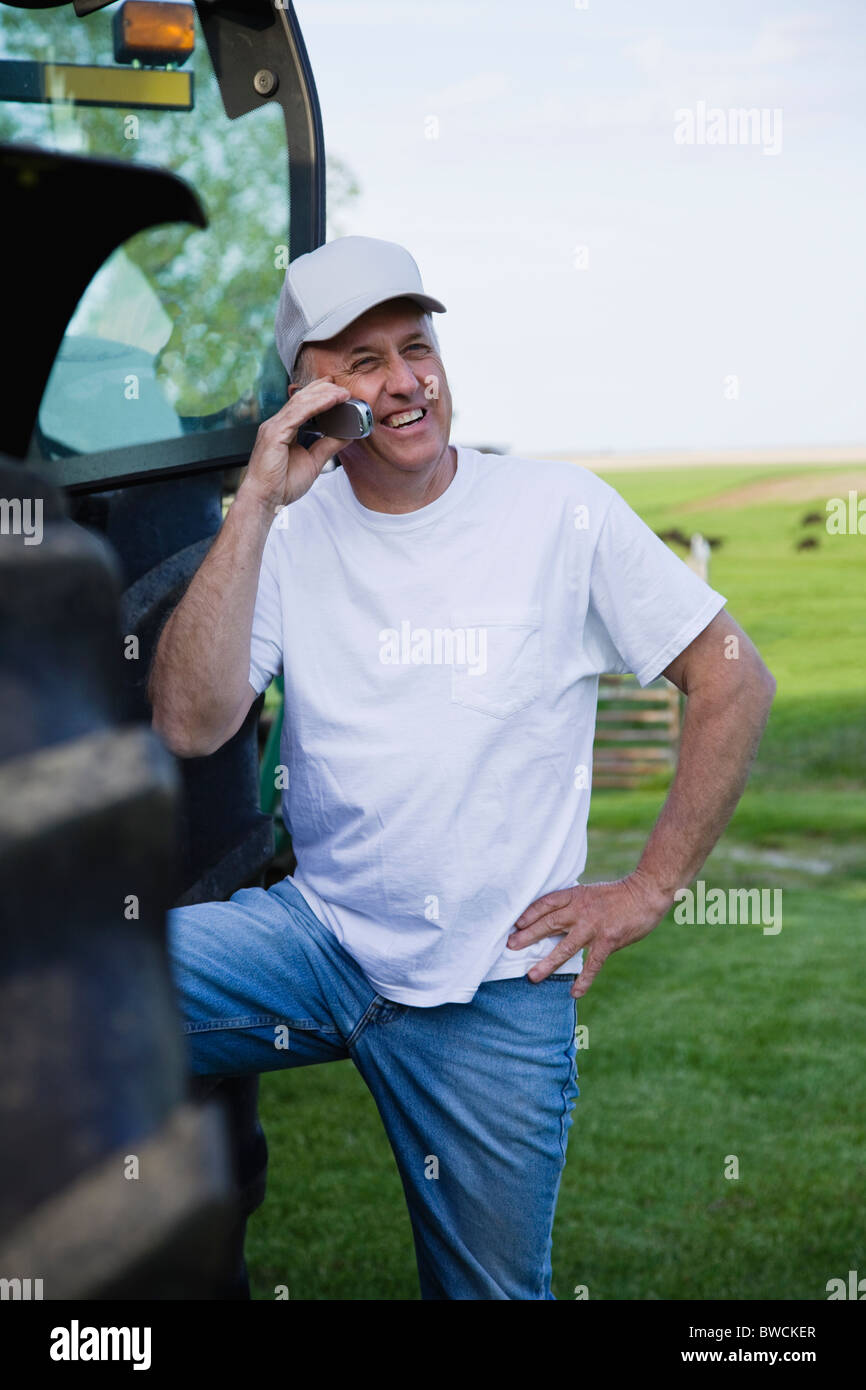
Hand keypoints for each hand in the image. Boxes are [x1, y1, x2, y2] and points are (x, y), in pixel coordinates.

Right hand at [241, 377, 351, 512]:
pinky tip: (331, 401)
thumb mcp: (313, 462)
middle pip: (301, 399)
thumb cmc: (282, 484)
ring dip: (324, 395)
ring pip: (301, 402)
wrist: (265, 500)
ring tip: (343, 393)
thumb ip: (328, 446)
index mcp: (283, 429)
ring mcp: (273, 427)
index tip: (336, 388)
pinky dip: (316, 405)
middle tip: (344, 388)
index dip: (318, 393)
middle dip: (323, 389)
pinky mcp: (274, 433)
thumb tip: (346, 435)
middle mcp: (276, 424)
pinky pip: (298, 414)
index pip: (301, 404)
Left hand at [506, 871, 672, 997]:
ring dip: (547, 962)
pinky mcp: (608, 941)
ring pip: (565, 947)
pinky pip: (593, 964)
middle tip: (510, 947)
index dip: (529, 914)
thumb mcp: (590, 893)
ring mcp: (594, 926)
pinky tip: (575, 992)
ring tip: (532, 976)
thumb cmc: (617, 895)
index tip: (515, 924)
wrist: (646, 893)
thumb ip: (573, 905)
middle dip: (528, 936)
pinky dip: (584, 980)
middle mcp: (581, 910)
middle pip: (549, 923)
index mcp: (575, 896)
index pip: (546, 904)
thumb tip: (553, 920)